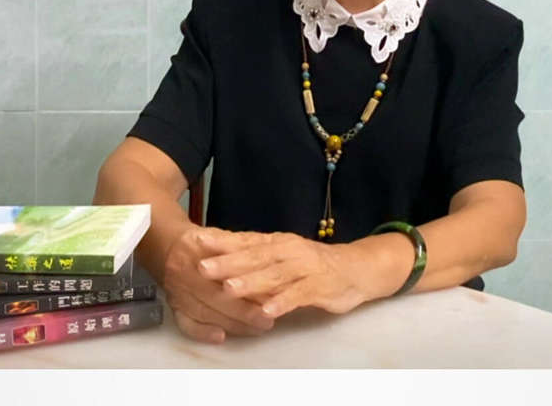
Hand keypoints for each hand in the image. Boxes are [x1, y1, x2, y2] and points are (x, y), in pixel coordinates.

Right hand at [160, 226, 275, 343]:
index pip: (226, 272)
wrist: (171, 246)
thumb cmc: (207, 244)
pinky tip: (220, 337)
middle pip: (215, 296)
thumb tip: (272, 274)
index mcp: (197, 249)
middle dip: (245, 312)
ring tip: (256, 329)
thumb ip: (244, 252)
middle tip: (267, 321)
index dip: (249, 287)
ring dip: (232, 324)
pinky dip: (202, 333)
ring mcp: (177, 291)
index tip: (272, 299)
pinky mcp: (173, 307)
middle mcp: (184, 271)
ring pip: (204, 312)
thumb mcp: (225, 237)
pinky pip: (185, 324)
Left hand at [195, 230, 384, 319]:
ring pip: (274, 275)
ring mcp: (304, 268)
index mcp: (276, 243)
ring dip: (251, 282)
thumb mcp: (282, 257)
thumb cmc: (312, 265)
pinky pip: (298, 295)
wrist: (356, 268)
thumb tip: (220, 262)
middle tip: (202, 268)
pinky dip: (282, 303)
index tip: (195, 241)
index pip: (244, 240)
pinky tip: (266, 311)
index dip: (220, 241)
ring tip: (228, 289)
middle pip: (255, 256)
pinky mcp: (318, 287)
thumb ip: (255, 261)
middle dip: (228, 263)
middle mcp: (288, 251)